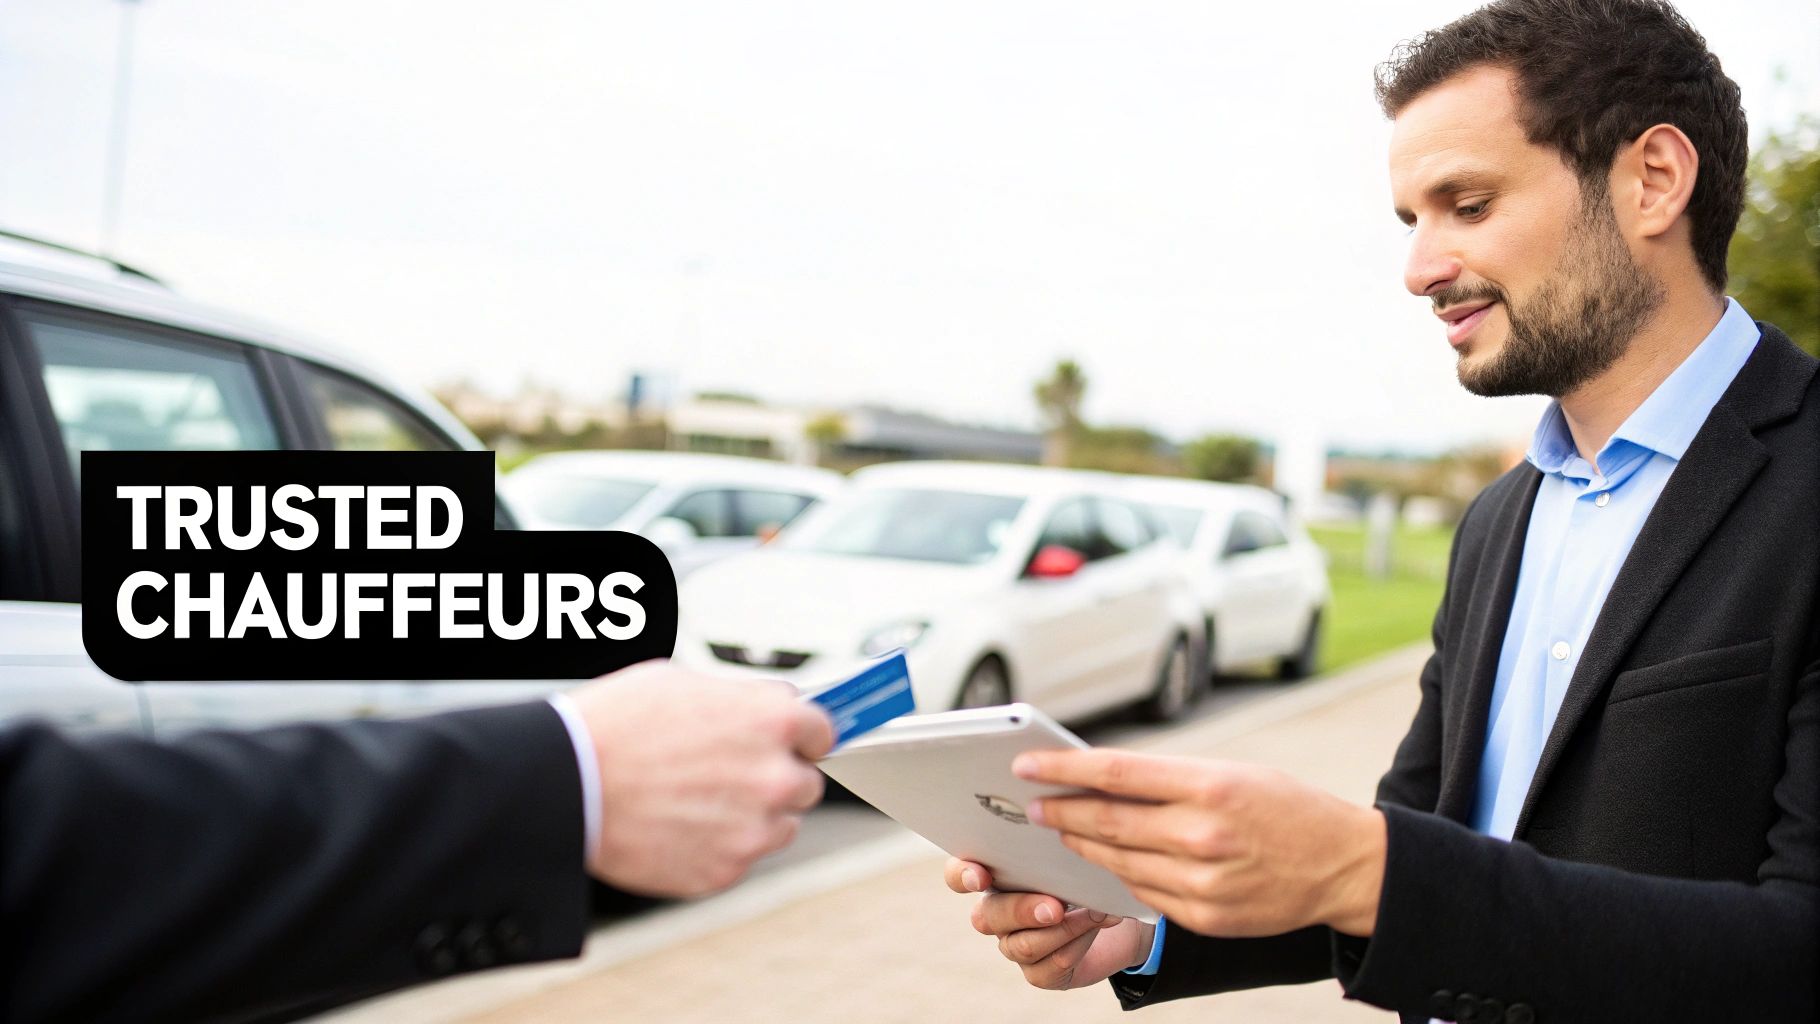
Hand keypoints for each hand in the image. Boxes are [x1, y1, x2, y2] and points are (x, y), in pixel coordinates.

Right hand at [566, 660, 833, 896]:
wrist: (568, 785)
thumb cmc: (617, 725)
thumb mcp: (687, 683)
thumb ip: (742, 702)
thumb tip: (764, 709)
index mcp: (774, 721)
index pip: (823, 732)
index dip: (801, 736)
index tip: (790, 742)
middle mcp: (775, 778)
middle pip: (806, 784)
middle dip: (776, 776)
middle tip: (731, 772)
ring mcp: (752, 830)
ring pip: (780, 826)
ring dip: (753, 815)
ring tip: (700, 801)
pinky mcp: (724, 870)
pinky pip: (742, 858)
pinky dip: (720, 846)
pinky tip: (682, 825)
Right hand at [944, 858, 1151, 988]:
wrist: (1112, 911)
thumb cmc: (1084, 872)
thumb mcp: (1068, 855)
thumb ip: (1055, 852)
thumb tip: (1064, 837)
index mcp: (993, 875)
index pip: (958, 876)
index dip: (962, 876)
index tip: (981, 877)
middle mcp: (996, 912)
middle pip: (987, 917)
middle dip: (1022, 910)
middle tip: (1055, 907)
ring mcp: (1014, 945)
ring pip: (1022, 946)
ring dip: (1063, 929)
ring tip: (1096, 912)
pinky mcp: (1038, 973)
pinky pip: (1048, 967)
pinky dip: (1078, 944)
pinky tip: (1098, 925)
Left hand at [1017, 750, 1385, 937]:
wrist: (1344, 866)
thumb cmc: (1285, 808)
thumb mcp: (1233, 772)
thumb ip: (1170, 778)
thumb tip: (1104, 778)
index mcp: (1209, 785)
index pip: (1117, 773)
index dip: (1064, 769)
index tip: (1027, 764)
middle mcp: (1201, 834)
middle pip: (1106, 821)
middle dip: (1061, 811)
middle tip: (1033, 804)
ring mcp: (1201, 881)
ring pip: (1117, 861)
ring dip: (1082, 845)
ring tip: (1062, 830)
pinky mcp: (1203, 915)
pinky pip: (1143, 892)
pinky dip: (1118, 874)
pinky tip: (1104, 861)